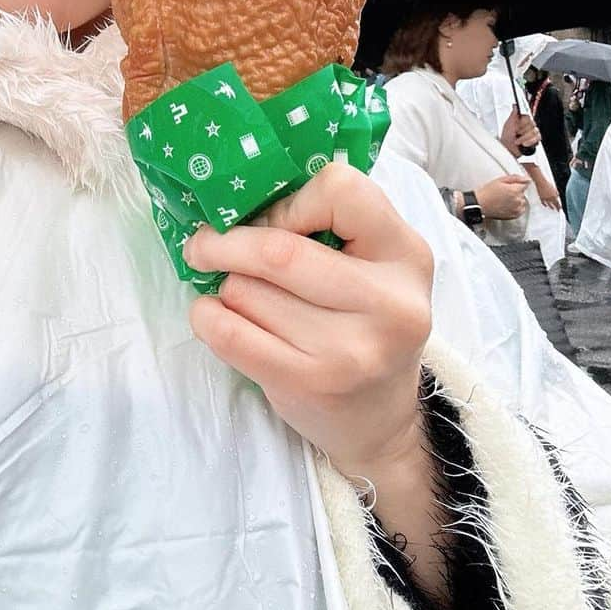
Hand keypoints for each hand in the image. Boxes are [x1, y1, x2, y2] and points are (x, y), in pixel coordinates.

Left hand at [182, 164, 432, 481]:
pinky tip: (214, 314)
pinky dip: (207, 316)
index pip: (341, 189)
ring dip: (225, 284)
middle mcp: (389, 303)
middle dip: (226, 242)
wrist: (381, 420)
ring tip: (238, 293)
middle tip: (203, 243)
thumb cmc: (364, 321)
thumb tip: (241, 196)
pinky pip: (229, 333)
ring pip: (247, 290)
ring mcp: (351, 350)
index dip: (292, 200)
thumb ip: (329, 222)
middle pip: (279, 250)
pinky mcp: (310, 384)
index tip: (271, 217)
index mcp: (406, 254)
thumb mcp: (373, 263)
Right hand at [475, 174, 529, 218]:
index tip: (510, 186)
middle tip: (504, 192)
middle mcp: (518, 200)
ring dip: (516, 199)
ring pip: (522, 201)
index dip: (517, 184)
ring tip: (504, 199)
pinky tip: (507, 205)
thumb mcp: (500, 180)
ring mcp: (517, 208)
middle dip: (516, 191)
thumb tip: (527, 179)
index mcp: (515, 190)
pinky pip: (521, 209)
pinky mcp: (515, 215)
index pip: (525, 184)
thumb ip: (515, 178)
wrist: (479, 205)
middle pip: (523, 193)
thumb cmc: (487, 192)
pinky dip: (516, 207)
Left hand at [499, 109, 539, 155]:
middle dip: (522, 131)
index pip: (528, 117)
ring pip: (534, 132)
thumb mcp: (508, 124)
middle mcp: (529, 126)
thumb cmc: (507, 137)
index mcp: (523, 120)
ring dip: (524, 138)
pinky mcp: (536, 140)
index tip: (517, 127)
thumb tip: (515, 105)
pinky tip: (524, 144)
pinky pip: (537, 139)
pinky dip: (529, 142)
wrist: (508, 148)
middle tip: (516, 134)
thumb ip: (513, 115)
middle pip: (532, 124)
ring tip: (517, 141)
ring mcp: (533, 133)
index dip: (522, 122)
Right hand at [535, 174, 560, 209]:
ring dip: (551, 207)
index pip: (558, 203)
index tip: (560, 208)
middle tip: (558, 210)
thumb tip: (557, 196)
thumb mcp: (554, 188)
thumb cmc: (548, 184)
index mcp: (554, 195)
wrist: (541, 182)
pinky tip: (546, 206)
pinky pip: (543, 203)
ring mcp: (545, 198)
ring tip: (552, 208)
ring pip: (549, 205)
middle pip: (554, 205)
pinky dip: (545, 205)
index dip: (559, 206)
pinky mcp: (541, 198)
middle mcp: (550, 198)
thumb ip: (556, 193)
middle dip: (556, 208)